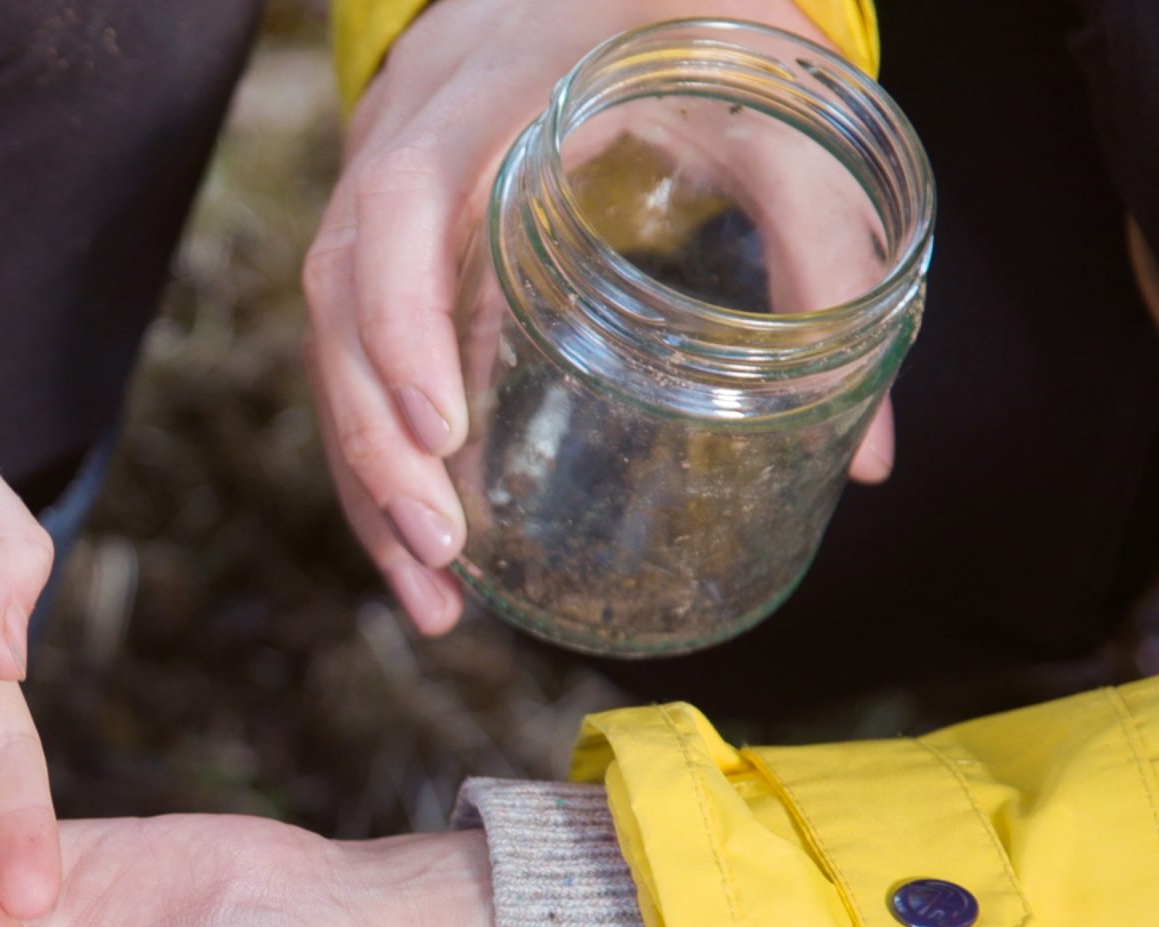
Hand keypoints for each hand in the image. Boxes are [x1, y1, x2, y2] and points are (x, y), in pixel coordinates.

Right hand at [303, 0, 889, 634]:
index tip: (442, 425)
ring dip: (368, 483)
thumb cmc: (670, 21)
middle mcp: (394, 161)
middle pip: (338, 310)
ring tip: (432, 597)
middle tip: (444, 548)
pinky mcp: (380, 266)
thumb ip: (825, 243)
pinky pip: (349, 369)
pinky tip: (417, 547)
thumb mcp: (765, 100)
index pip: (396, 214)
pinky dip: (374, 463)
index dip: (400, 322)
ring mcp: (371, 215)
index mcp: (475, 106)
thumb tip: (870, 452)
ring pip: (329, 355)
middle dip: (378, 443)